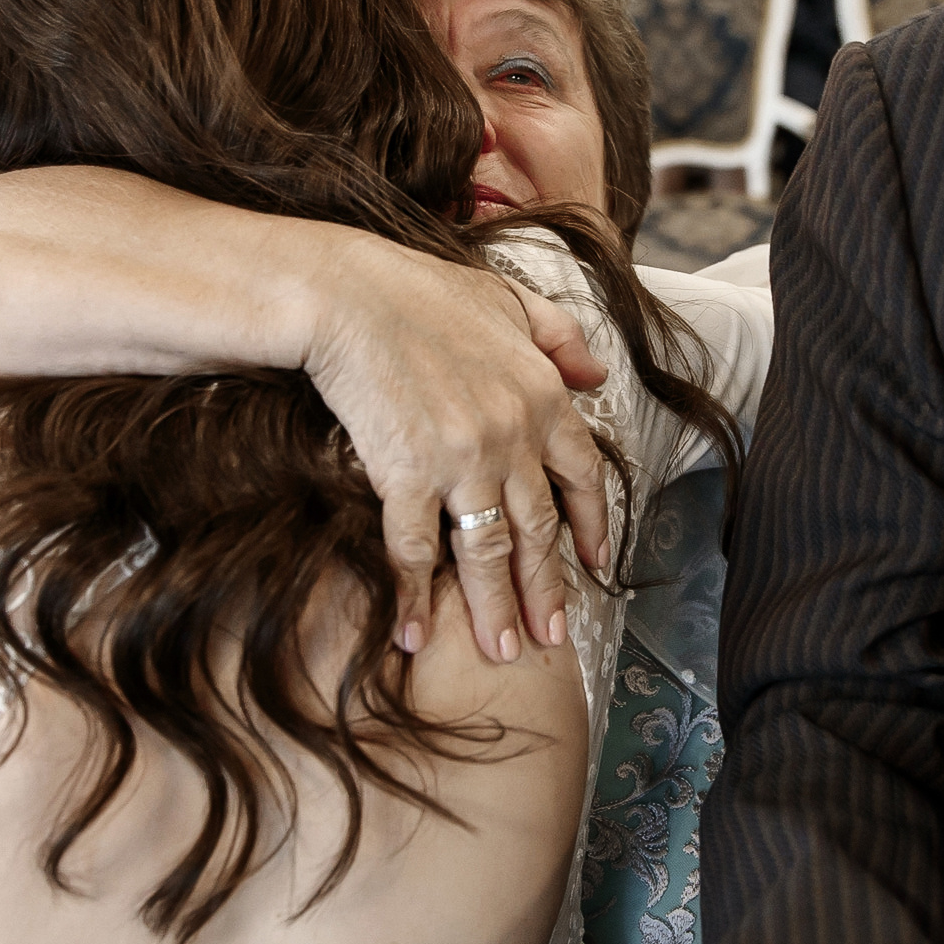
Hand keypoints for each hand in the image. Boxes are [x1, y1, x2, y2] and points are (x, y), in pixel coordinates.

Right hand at [303, 238, 609, 666]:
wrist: (346, 296)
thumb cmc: (419, 292)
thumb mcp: (510, 298)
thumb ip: (560, 337)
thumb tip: (596, 376)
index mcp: (542, 396)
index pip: (583, 475)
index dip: (591, 524)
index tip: (595, 562)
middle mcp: (512, 436)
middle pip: (538, 529)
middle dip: (546, 589)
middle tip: (552, 636)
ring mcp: (462, 460)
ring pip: (488, 552)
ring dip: (496, 609)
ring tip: (503, 651)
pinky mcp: (406, 474)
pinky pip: (417, 550)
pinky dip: (415, 597)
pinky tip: (413, 635)